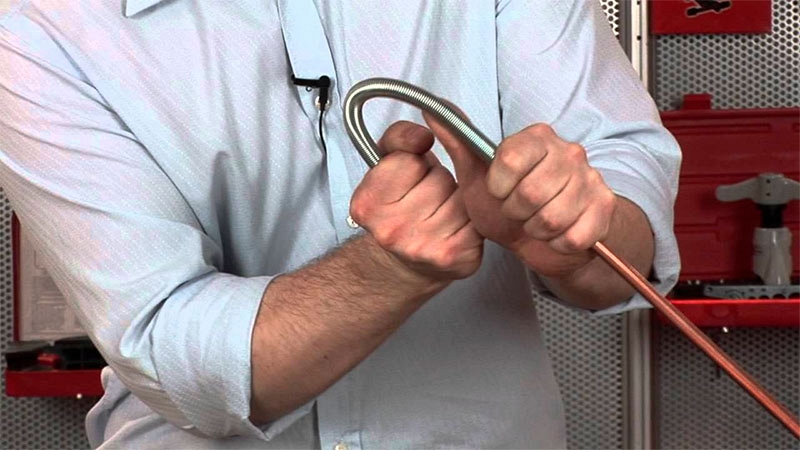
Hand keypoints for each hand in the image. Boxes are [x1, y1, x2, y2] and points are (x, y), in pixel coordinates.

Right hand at [349, 121, 483, 280]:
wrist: (405, 263)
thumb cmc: (397, 207)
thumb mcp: (386, 164)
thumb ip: (399, 137)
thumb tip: (424, 135)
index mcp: (368, 204)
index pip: (410, 159)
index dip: (415, 164)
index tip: (408, 180)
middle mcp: (393, 230)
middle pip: (441, 178)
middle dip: (437, 182)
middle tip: (425, 200)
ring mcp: (425, 248)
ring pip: (462, 197)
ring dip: (456, 200)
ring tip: (440, 214)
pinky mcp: (456, 257)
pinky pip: (479, 218)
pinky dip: (471, 220)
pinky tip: (455, 229)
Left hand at [425, 116, 616, 277]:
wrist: (543, 238)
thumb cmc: (508, 204)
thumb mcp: (477, 175)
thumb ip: (458, 143)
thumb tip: (432, 109)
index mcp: (537, 138)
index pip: (509, 160)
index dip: (498, 186)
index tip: (499, 191)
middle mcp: (569, 152)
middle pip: (530, 193)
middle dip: (516, 212)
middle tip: (519, 211)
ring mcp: (591, 179)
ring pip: (551, 218)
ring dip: (536, 230)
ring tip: (535, 223)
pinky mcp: (604, 209)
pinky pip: (572, 236)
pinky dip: (558, 243)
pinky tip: (556, 235)